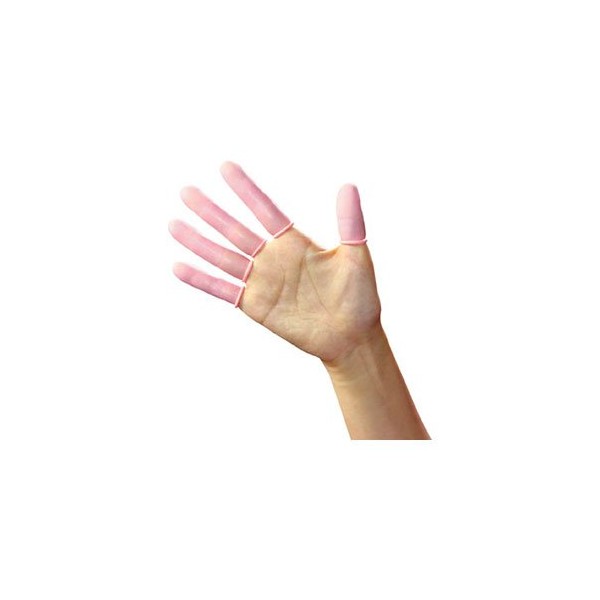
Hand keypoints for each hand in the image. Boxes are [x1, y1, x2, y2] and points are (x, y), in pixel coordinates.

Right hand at [168, 161, 381, 362]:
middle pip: (235, 231)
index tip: (225, 167)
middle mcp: (273, 259)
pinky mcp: (255, 305)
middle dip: (211, 212)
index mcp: (295, 243)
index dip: (246, 190)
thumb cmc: (359, 297)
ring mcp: (261, 282)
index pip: (265, 210)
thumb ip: (349, 223)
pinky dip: (201, 280)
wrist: (351, 337)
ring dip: (198, 242)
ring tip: (174, 224)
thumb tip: (348, 186)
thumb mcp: (356, 256)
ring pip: (223, 257)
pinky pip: (223, 290)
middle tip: (186, 191)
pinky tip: (178, 267)